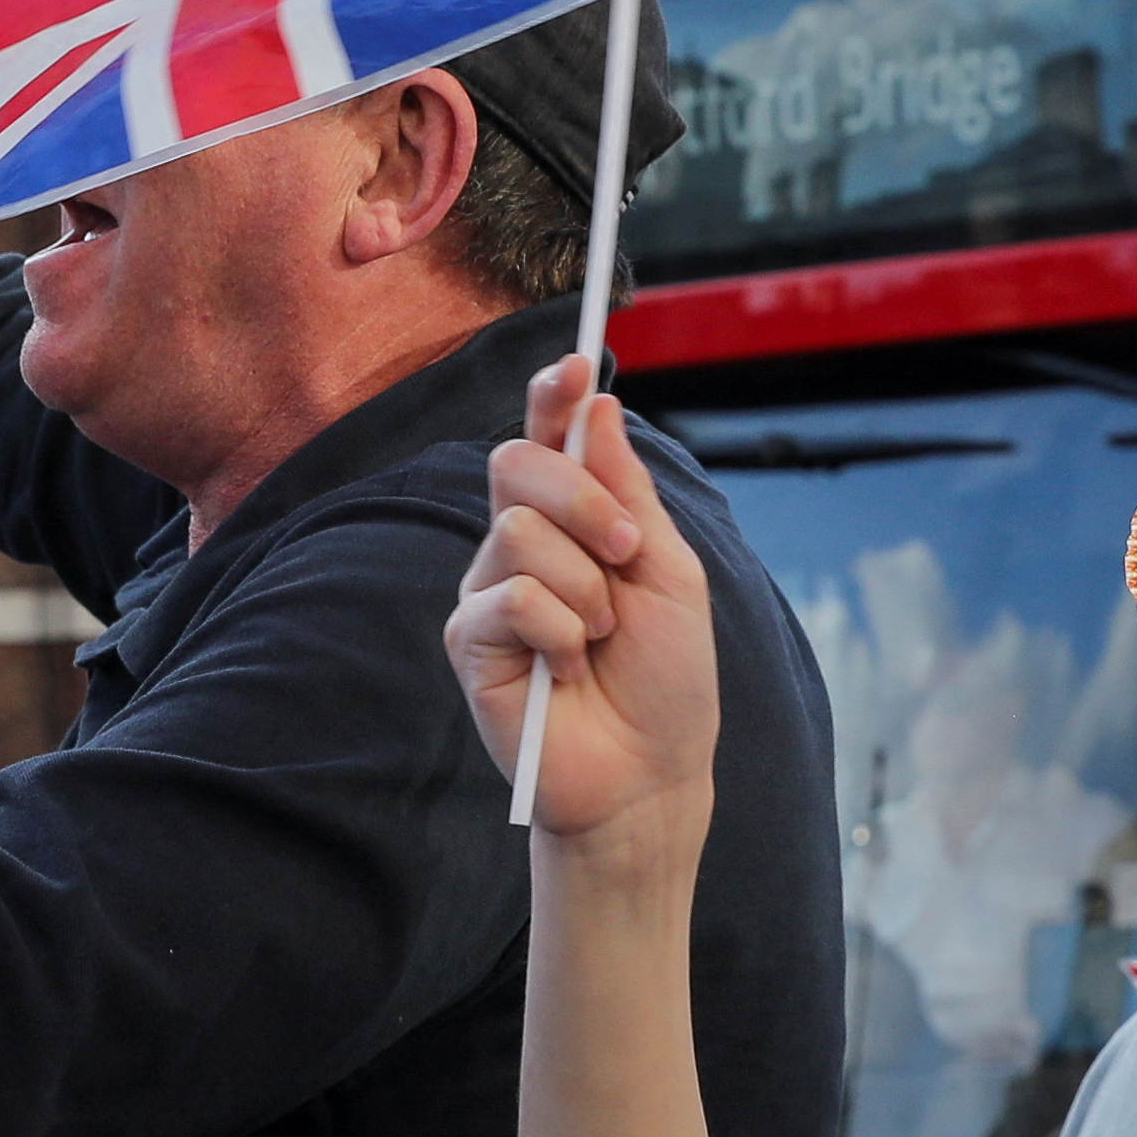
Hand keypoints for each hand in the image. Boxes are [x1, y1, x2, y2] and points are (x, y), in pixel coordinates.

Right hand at [447, 364, 714, 836]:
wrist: (650, 772)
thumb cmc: (666, 678)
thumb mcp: (668, 572)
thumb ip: (629, 492)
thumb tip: (599, 404)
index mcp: (574, 519)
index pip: (547, 438)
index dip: (552, 395)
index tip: (576, 363)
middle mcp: (522, 544)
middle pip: (515, 463)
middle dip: (582, 498)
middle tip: (628, 554)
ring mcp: (490, 590)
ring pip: (517, 531)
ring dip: (584, 586)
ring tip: (600, 639)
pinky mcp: (469, 641)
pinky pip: (508, 597)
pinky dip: (558, 631)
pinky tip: (568, 670)